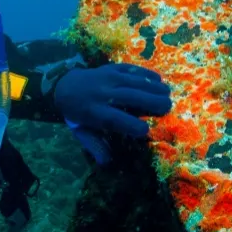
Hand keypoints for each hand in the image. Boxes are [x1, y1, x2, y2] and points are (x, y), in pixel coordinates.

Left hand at [54, 63, 171, 162]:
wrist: (64, 87)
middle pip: (129, 96)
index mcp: (93, 112)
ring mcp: (105, 78)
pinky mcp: (109, 68)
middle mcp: (101, 93)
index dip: (131, 125)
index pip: (114, 119)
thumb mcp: (82, 131)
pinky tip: (157, 79)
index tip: (145, 131)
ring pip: (132, 80)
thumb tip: (106, 163)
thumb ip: (94, 146)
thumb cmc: (78, 114)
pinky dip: (144, 72)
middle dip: (151, 102)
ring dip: (152, 86)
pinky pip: (129, 68)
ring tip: (167, 93)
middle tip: (167, 107)